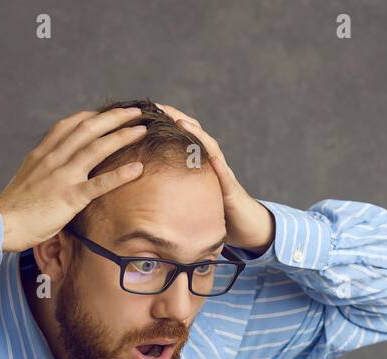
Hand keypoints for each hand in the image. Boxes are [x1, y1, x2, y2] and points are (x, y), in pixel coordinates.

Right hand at [0, 108, 149, 251]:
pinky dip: (120, 175)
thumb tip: (55, 166)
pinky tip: (138, 169)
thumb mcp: (26, 177)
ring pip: (96, 149)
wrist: (1, 224)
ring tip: (142, 130)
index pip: (69, 125)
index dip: (91, 116)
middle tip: (134, 111)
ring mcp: (63, 176)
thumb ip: (43, 167)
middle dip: (113, 117)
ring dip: (121, 137)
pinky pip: (100, 183)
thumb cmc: (14, 207)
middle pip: (88, 129)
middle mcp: (54, 159)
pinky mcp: (70, 198)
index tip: (107, 112)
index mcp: (42, 153)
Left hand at [156, 103, 273, 252]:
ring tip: (181, 123)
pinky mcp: (231, 191)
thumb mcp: (187, 193)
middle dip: (178, 117)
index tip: (148, 108)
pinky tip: (213, 159)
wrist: (243, 223)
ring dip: (197, 135)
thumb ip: (171, 184)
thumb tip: (144, 181)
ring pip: (211, 149)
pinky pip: (226, 177)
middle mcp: (212, 161)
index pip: (183, 134)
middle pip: (196, 133)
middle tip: (158, 107)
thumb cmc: (213, 208)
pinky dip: (219, 167)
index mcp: (199, 161)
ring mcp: (223, 174)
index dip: (167, 120)